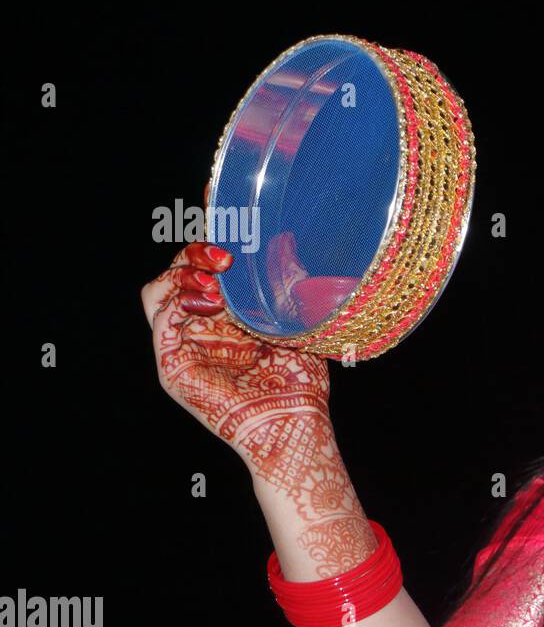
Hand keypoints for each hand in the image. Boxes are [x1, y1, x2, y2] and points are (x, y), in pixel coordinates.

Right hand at [141, 183, 331, 465]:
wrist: (294, 426)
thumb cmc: (301, 382)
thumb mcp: (298, 321)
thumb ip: (287, 285)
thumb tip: (290, 237)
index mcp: (227, 314)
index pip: (205, 265)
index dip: (208, 232)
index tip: (219, 200)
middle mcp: (200, 326)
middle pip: (179, 270)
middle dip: (197, 251)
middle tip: (227, 251)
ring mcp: (182, 345)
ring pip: (160, 289)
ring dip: (184, 271)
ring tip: (218, 272)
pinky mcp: (172, 365)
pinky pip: (160, 318)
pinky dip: (179, 298)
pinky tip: (210, 298)